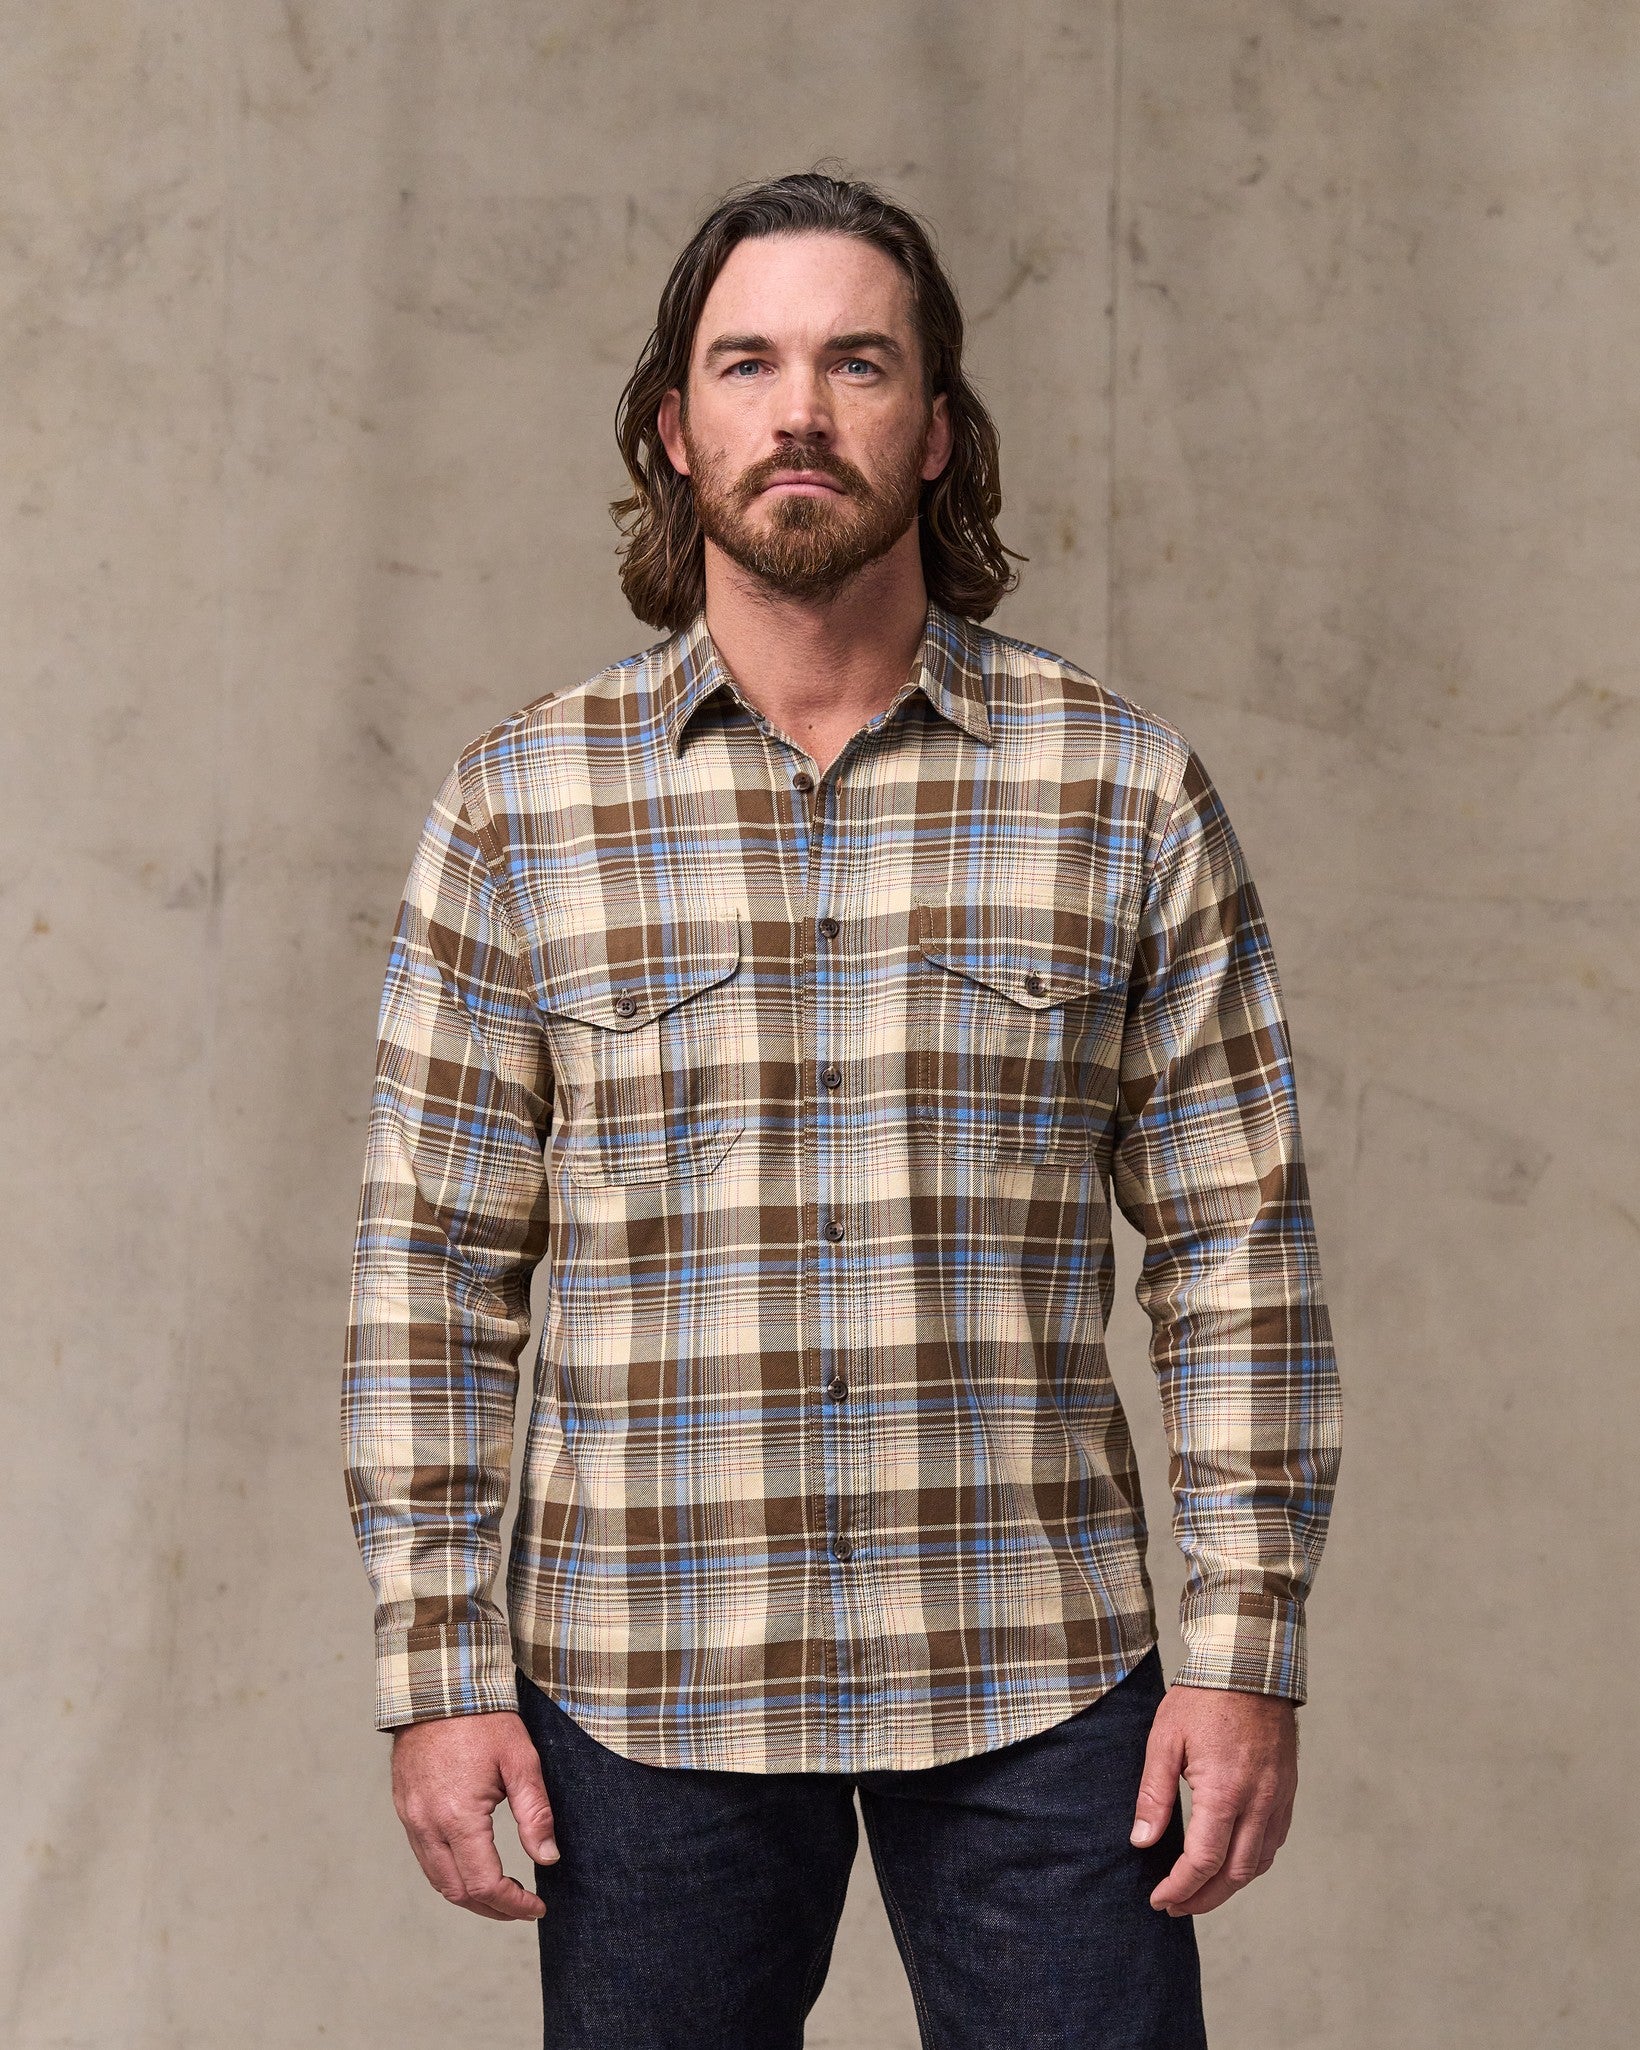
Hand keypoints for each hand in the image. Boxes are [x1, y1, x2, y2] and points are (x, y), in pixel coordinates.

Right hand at [390, 1709, 558, 1920]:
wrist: (439, 1685)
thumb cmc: (483, 1719)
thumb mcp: (521, 1761)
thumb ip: (536, 1813)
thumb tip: (548, 1858)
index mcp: (458, 1817)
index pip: (485, 1883)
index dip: (513, 1904)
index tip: (537, 1907)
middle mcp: (427, 1825)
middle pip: (457, 1892)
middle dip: (492, 1909)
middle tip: (521, 1908)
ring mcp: (411, 1818)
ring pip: (437, 1879)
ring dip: (469, 1895)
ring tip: (501, 1895)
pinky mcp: (404, 1808)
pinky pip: (424, 1856)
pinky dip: (449, 1873)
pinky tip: (472, 1866)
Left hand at [1130, 1684, 1297, 1915]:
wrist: (1249, 1664)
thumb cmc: (1203, 1698)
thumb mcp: (1164, 1739)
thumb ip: (1154, 1793)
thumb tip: (1142, 1841)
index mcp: (1224, 1792)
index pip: (1203, 1862)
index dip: (1179, 1888)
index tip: (1159, 1899)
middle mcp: (1258, 1802)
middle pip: (1235, 1875)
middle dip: (1204, 1899)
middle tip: (1176, 1906)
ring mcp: (1278, 1798)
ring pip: (1259, 1863)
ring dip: (1230, 1886)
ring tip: (1200, 1892)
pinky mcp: (1287, 1790)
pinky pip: (1274, 1841)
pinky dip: (1252, 1862)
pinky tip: (1232, 1862)